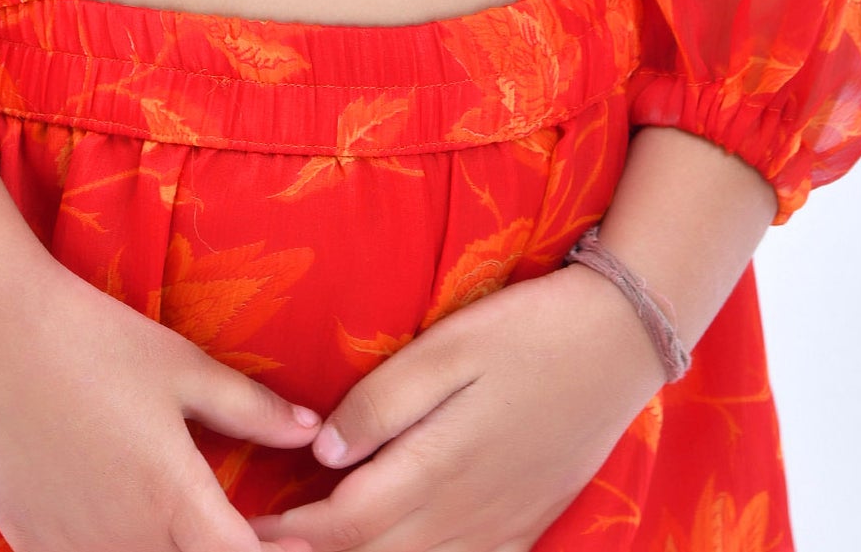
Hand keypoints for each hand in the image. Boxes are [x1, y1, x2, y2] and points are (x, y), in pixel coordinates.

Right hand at [0, 248, 324, 551]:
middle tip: (232, 526)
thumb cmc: (95, 340)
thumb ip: (252, 409)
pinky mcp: (30, 542)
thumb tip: (312, 431)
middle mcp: (124, 539)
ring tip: (176, 521)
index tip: (293, 543)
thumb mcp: (182, 367)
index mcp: (171, 498)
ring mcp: (72, 548)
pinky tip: (122, 526)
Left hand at [249, 265, 663, 551]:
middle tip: (253, 550)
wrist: (622, 342)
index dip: (286, 536)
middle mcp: (465, 515)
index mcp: (438, 469)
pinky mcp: (524, 529)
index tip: (238, 531)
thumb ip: (384, 402)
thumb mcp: (450, 346)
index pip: (343, 525)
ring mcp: (499, 529)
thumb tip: (323, 455)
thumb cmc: (528, 330)